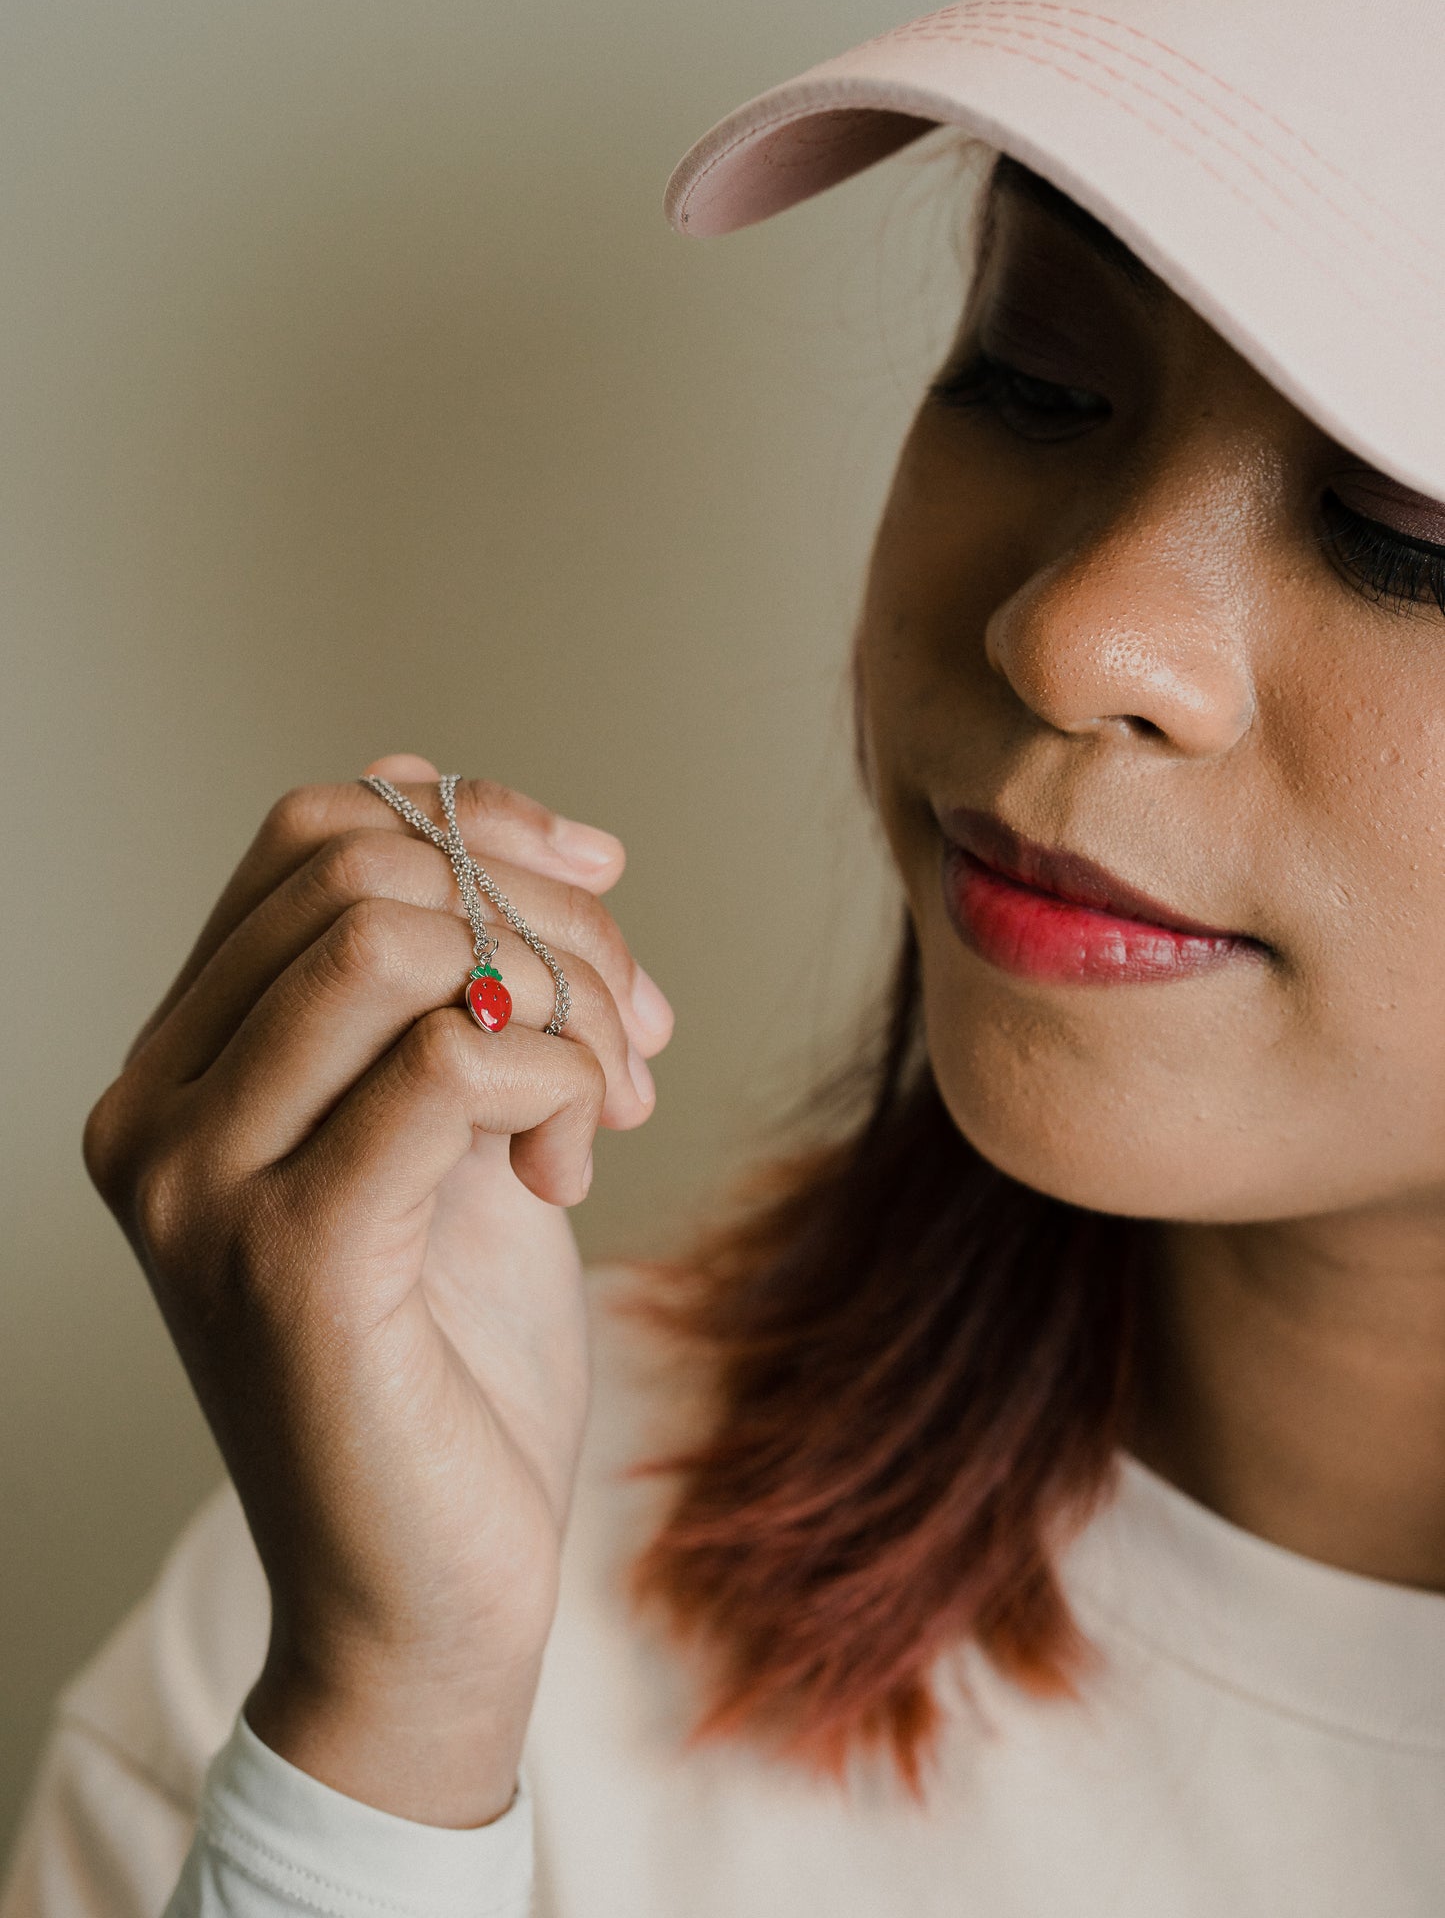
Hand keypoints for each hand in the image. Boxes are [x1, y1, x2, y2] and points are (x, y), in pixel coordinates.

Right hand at [84, 752, 671, 1824]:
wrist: (430, 1593)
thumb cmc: (451, 1359)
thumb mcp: (452, 1124)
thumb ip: (442, 979)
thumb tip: (479, 804)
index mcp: (186, 1061)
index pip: (313, 830)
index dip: (480, 821)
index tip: (598, 886)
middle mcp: (158, 1108)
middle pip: (362, 862)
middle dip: (547, 913)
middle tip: (631, 1028)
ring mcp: (200, 1183)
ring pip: (398, 938)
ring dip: (561, 994)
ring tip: (608, 1101)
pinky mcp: (287, 1262)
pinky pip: (454, 1060)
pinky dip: (564, 1078)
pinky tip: (576, 1166)